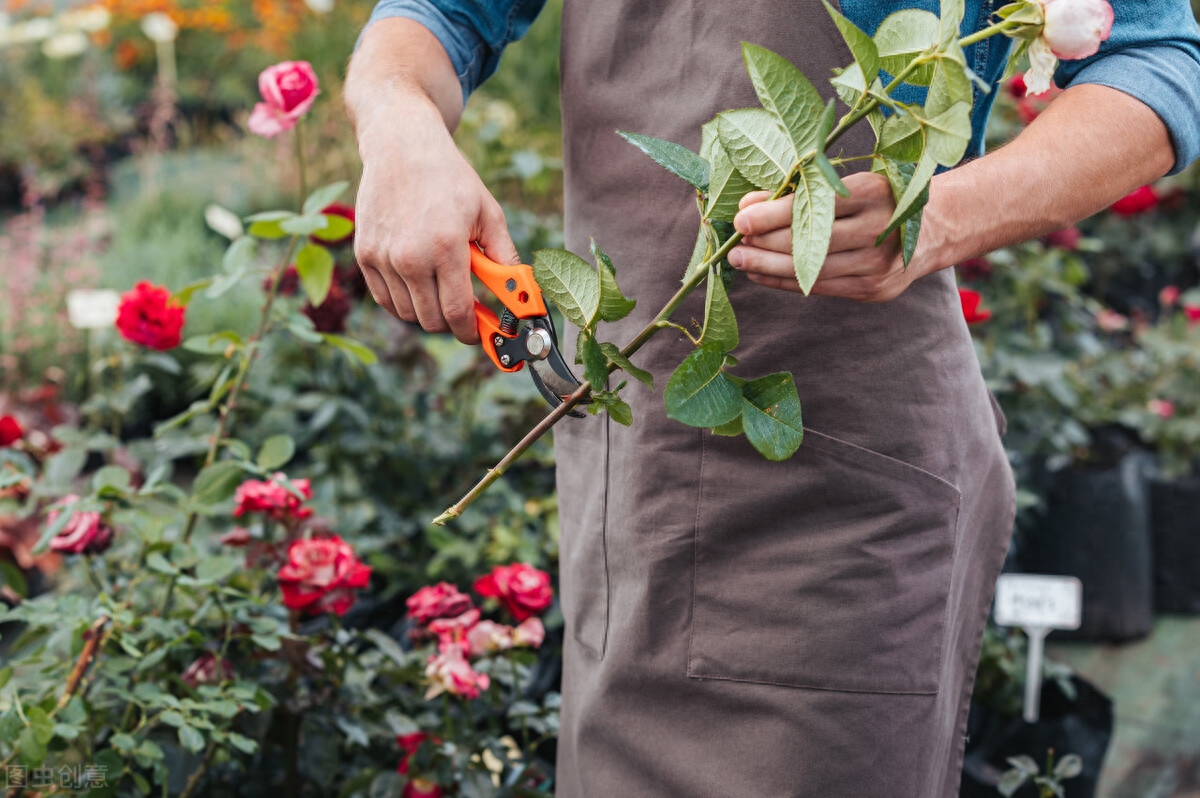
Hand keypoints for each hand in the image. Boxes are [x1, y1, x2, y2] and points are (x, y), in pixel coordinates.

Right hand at [352, 94, 517, 343]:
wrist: (401, 147)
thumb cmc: (450, 178)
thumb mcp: (488, 213)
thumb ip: (504, 257)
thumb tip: (521, 294)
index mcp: (445, 247)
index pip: (457, 313)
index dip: (471, 332)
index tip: (481, 334)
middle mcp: (409, 257)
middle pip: (431, 320)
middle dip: (452, 322)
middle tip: (465, 309)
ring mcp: (382, 258)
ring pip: (408, 313)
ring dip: (427, 310)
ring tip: (441, 285)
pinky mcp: (364, 255)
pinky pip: (385, 299)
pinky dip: (403, 301)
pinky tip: (418, 282)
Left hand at [727, 172, 928, 301]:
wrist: (934, 227)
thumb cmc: (879, 198)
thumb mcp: (846, 183)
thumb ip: (799, 192)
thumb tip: (747, 205)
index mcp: (875, 193)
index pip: (816, 205)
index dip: (774, 214)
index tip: (741, 218)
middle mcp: (879, 229)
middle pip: (811, 241)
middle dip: (765, 244)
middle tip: (733, 246)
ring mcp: (878, 264)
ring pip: (812, 269)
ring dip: (768, 267)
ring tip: (740, 261)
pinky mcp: (873, 289)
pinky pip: (820, 287)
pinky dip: (785, 282)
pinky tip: (761, 276)